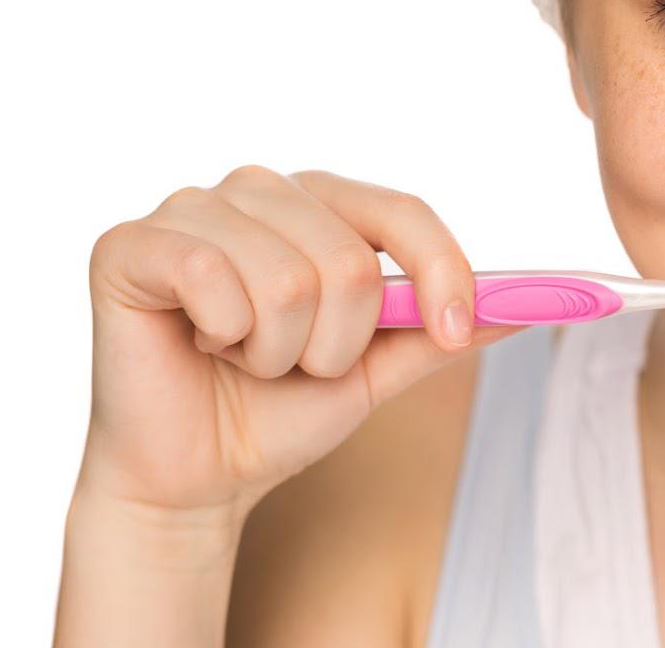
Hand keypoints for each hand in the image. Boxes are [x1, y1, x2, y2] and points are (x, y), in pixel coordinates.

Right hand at [76, 165, 525, 519]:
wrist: (196, 474)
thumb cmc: (281, 409)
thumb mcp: (380, 368)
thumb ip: (446, 329)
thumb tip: (531, 303)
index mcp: (322, 204)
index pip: (404, 211)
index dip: (442, 272)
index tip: (456, 331)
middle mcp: (260, 189)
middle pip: (350, 259)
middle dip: (337, 345)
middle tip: (294, 364)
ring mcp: (193, 208)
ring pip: (288, 280)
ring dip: (278, 351)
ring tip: (244, 356)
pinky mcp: (132, 243)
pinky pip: (212, 278)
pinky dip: (221, 336)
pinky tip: (199, 342)